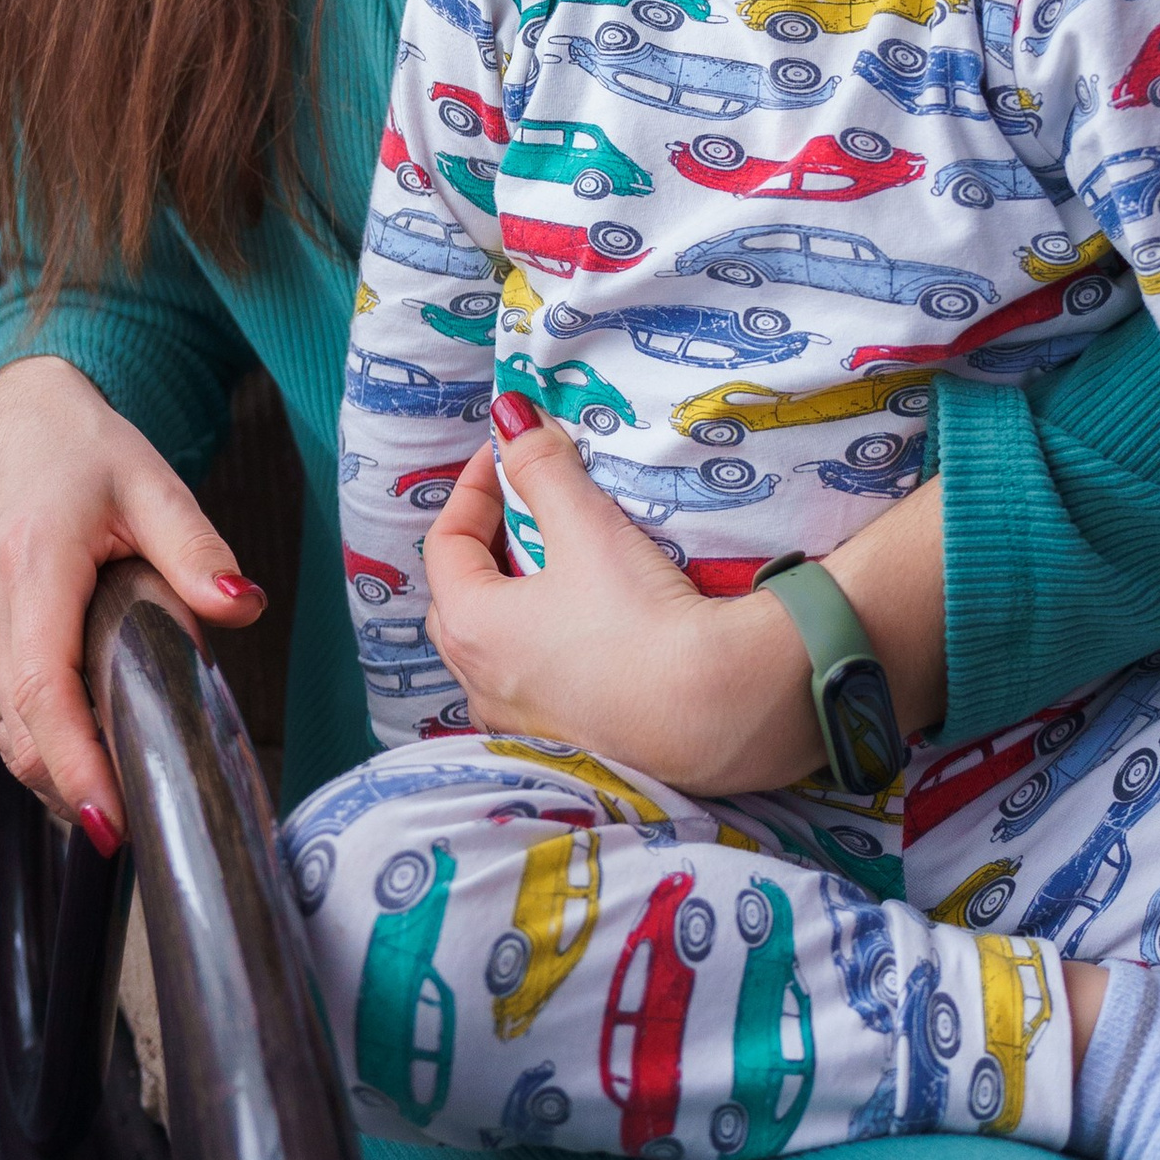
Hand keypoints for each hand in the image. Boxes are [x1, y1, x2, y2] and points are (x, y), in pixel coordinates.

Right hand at [0, 355, 266, 837]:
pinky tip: (89, 745)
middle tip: (147, 819)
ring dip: (58, 769)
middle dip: (76, 788)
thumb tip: (245, 607)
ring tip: (126, 789)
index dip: (74, 765)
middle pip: (20, 734)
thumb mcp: (153, 484)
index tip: (110, 822)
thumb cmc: (79, 448)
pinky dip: (39, 740)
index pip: (41, 692)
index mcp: (29, 569)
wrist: (10, 420)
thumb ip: (198, 551)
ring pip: (3, 733)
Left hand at [422, 416, 819, 794]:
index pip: (446, 542)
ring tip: (556, 566)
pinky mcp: (568, 743)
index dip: (474, 486)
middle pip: (462, 597)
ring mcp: (521, 722)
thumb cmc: (640, 620)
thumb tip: (511, 416)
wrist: (714, 712)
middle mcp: (481, 683)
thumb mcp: (586, 527)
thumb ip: (542, 467)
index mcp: (471, 627)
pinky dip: (543, 648)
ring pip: (494, 647)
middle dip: (486, 545)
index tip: (508, 452)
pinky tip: (586, 632)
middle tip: (526, 507)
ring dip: (513, 601)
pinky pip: (534, 684)